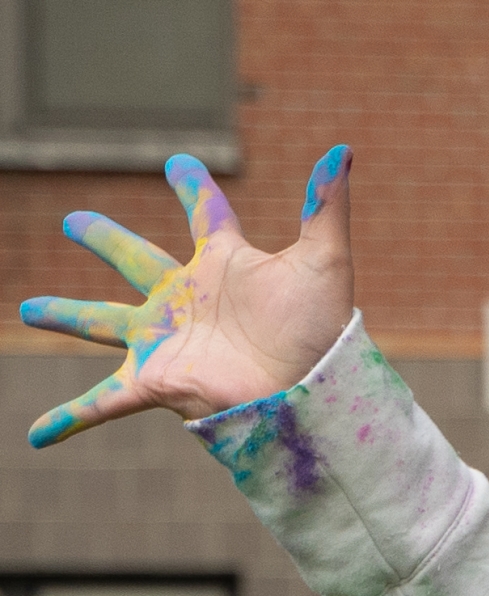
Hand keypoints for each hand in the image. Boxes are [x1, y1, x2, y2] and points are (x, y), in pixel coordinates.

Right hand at [19, 147, 354, 447]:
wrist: (314, 394)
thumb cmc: (322, 332)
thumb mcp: (325, 261)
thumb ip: (327, 205)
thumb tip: (342, 150)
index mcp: (226, 265)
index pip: (207, 214)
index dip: (193, 187)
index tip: (179, 164)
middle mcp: (189, 299)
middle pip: (137, 259)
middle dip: (105, 240)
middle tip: (74, 221)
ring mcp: (166, 340)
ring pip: (103, 320)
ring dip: (66, 315)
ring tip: (30, 310)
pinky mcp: (155, 381)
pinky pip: (102, 401)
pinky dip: (69, 419)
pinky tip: (38, 436)